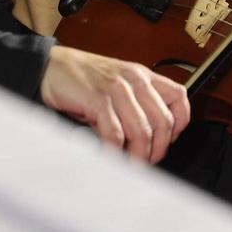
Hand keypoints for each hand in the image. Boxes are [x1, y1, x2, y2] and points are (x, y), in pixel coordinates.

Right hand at [40, 45, 190, 163]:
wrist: (51, 66)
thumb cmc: (82, 78)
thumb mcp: (116, 85)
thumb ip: (135, 104)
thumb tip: (149, 137)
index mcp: (142, 75)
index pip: (178, 96)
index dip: (180, 122)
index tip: (171, 139)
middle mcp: (134, 79)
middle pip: (163, 120)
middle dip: (158, 149)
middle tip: (147, 161)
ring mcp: (117, 89)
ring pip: (142, 131)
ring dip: (138, 155)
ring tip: (131, 165)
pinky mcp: (98, 99)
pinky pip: (115, 133)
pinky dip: (115, 151)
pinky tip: (112, 156)